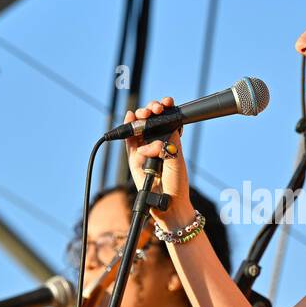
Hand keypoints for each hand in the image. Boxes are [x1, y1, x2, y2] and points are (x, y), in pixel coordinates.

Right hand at [124, 98, 191, 227]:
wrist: (168, 203)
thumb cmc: (177, 185)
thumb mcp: (177, 160)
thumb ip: (169, 144)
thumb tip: (158, 133)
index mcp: (170, 142)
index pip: (166, 121)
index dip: (166, 110)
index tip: (168, 103)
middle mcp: (156, 144)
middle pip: (151, 122)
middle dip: (151, 110)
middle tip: (155, 108)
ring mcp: (144, 151)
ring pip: (139, 128)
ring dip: (140, 116)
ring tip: (143, 113)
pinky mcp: (133, 159)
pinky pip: (129, 141)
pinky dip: (128, 129)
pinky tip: (130, 117)